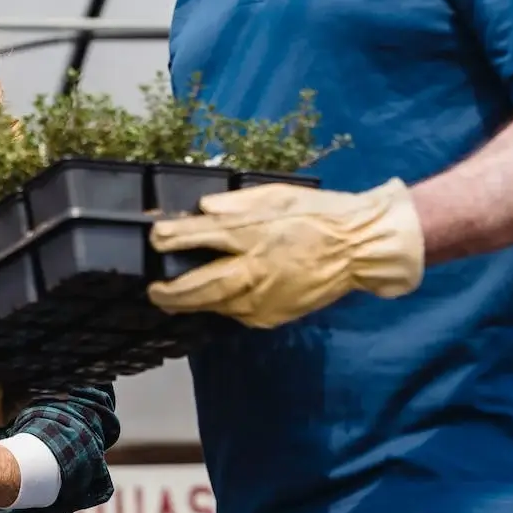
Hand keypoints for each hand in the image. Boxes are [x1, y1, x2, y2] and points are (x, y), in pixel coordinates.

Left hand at [146, 178, 424, 328]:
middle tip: (153, 290)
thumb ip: (236, 204)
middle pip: (198, 286)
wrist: (359, 249)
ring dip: (190, 302)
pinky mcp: (271, 316)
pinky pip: (237, 312)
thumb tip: (202, 209)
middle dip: (169, 291)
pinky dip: (223, 304)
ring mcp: (261, 299)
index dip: (172, 238)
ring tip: (171, 297)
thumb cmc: (318, 215)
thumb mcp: (277, 195)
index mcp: (252, 235)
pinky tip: (217, 297)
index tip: (155, 237)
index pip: (200, 237)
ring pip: (214, 305)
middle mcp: (252, 271)